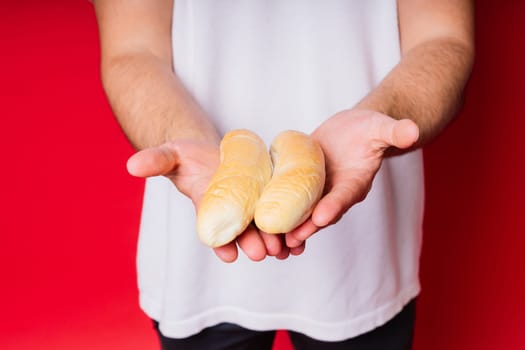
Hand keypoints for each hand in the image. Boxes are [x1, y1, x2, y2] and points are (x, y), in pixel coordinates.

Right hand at [126, 140, 294, 261]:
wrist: (213, 152)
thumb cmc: (189, 156)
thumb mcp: (172, 154)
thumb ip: (155, 160)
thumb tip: (131, 165)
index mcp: (210, 209)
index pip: (214, 232)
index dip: (221, 244)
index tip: (229, 255)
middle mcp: (232, 213)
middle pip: (244, 233)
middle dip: (252, 243)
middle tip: (263, 252)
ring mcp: (252, 206)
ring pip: (264, 227)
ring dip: (274, 240)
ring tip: (285, 248)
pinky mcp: (269, 195)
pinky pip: (281, 212)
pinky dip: (290, 224)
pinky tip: (301, 234)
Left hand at [285, 109, 418, 248]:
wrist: (352, 132)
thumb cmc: (369, 129)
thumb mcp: (381, 127)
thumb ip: (395, 131)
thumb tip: (413, 130)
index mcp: (356, 182)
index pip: (346, 196)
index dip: (335, 206)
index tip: (322, 216)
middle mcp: (336, 192)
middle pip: (321, 213)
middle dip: (306, 227)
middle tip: (291, 239)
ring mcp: (317, 191)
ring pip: (303, 214)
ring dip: (289, 229)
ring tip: (274, 243)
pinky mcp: (301, 185)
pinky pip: (289, 202)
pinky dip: (277, 214)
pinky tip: (261, 228)